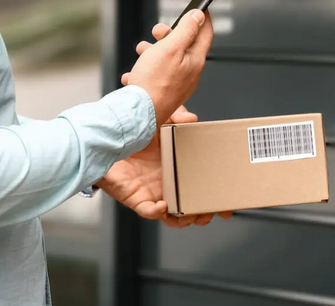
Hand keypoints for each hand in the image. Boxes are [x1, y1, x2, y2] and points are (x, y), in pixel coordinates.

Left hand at [98, 105, 232, 227]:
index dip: (216, 196)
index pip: (200, 186)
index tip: (229, 202)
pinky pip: (149, 211)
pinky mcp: (135, 197)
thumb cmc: (132, 129)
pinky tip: (165, 206)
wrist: (104, 136)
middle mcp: (167, 183)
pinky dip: (158, 213)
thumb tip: (192, 119)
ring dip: (186, 218)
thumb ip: (178, 115)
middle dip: (205, 213)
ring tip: (196, 214)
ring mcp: (152, 192)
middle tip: (216, 211)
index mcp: (177, 167)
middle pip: (191, 206)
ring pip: (173, 215)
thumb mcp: (161, 117)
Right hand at [126, 9, 212, 127]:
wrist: (138, 113)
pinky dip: (145, 68)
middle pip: (183, 45)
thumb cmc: (153, 83)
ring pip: (166, 58)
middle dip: (168, 34)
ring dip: (152, 51)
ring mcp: (177, 84)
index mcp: (195, 61)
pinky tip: (136, 72)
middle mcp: (189, 73)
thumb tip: (198, 16)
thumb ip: (186, 30)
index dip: (202, 18)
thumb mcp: (171, 48)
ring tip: (142, 52)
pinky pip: (155, 74)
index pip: (205, 34)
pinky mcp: (163, 91)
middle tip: (158, 32)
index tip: (201, 7)